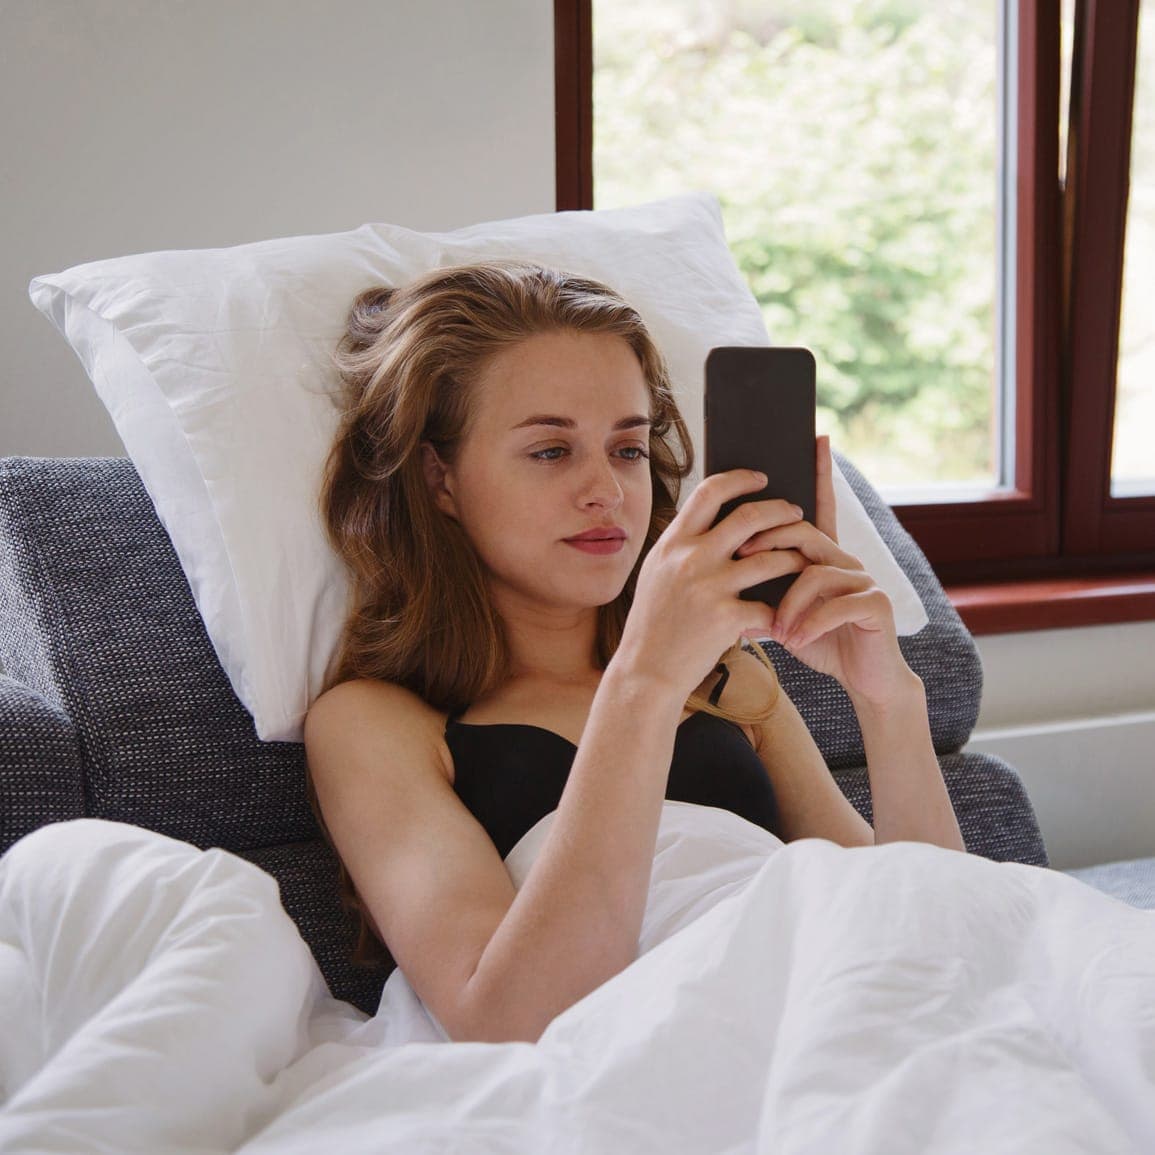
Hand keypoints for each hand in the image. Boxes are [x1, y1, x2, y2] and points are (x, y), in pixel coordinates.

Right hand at [615, 468, 807, 700]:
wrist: (645, 671)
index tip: (760, 478)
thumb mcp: (657, 573)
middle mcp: (689, 558)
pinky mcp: (726, 618)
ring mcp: (709, 587)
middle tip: (795, 512)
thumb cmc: (653, 623)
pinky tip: (788, 612)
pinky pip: (769, 605)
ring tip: (803, 559)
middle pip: (749, 516)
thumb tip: (711, 516)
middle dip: (781, 509)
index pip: (709, 491)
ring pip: (771, 558)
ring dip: (795, 557)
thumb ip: (682, 546)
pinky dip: (781, 609)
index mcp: (672, 543)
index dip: (740, 479)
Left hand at [733, 436, 912, 704]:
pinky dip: (809, 624)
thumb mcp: (782, 612)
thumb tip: (723, 564)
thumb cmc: (817, 642)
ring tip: (777, 631)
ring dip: (788, 604)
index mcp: (823, 556)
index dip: (821, 474)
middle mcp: (846, 559)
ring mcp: (864, 578)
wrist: (862, 680)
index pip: (820, 507)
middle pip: (802, 534)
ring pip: (813, 572)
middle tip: (741, 560)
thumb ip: (764, 585)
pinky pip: (835, 603)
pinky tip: (796, 640)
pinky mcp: (876, 603)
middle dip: (767, 546)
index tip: (818, 437)